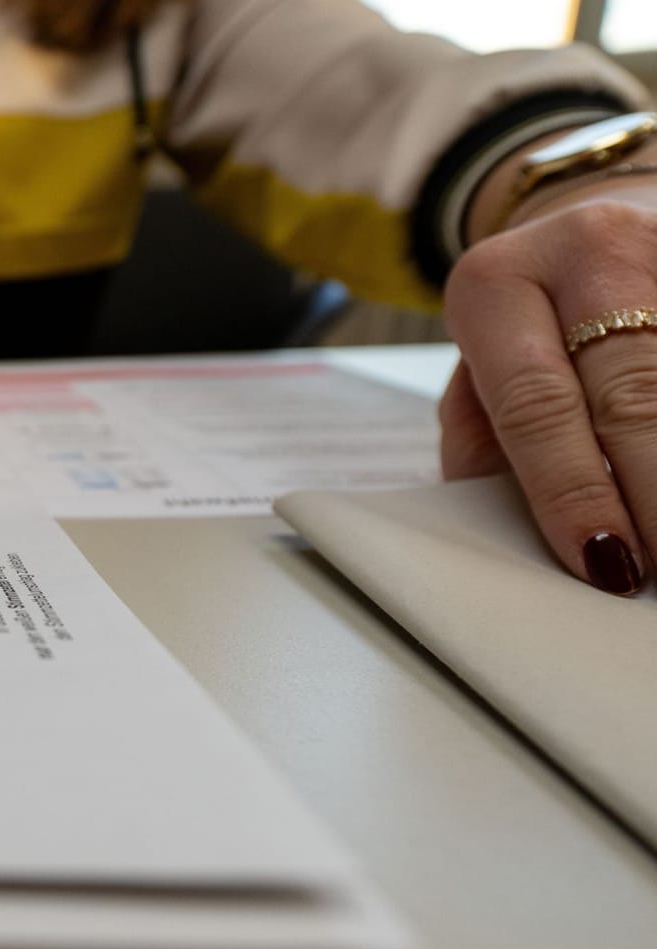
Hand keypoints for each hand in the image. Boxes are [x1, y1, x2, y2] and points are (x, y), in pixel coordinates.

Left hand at [442, 185, 656, 594]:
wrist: (601, 216)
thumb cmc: (533, 323)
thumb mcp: (481, 371)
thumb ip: (486, 445)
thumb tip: (515, 539)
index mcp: (495, 284)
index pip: (535, 404)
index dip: (573, 490)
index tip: (605, 560)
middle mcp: (585, 248)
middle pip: (633, 393)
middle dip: (652, 492)